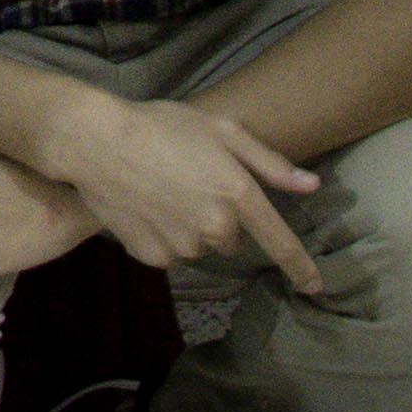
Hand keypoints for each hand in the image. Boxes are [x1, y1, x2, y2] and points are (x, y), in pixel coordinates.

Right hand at [33, 90, 327, 292]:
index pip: (280, 242)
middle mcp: (215, 227)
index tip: (316, 287)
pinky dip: (162, 235)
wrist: (94, 141)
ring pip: (198, 245)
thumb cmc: (159, 125)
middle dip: (219, 217)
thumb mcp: (220, 130)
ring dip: (189, 227)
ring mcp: (182, 245)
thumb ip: (269, 162)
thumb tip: (311, 185)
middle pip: (230, 238)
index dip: (301, 267)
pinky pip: (169, 253)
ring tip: (162, 190)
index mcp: (238, 195)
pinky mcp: (152, 256)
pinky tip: (144, 206)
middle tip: (190, 183)